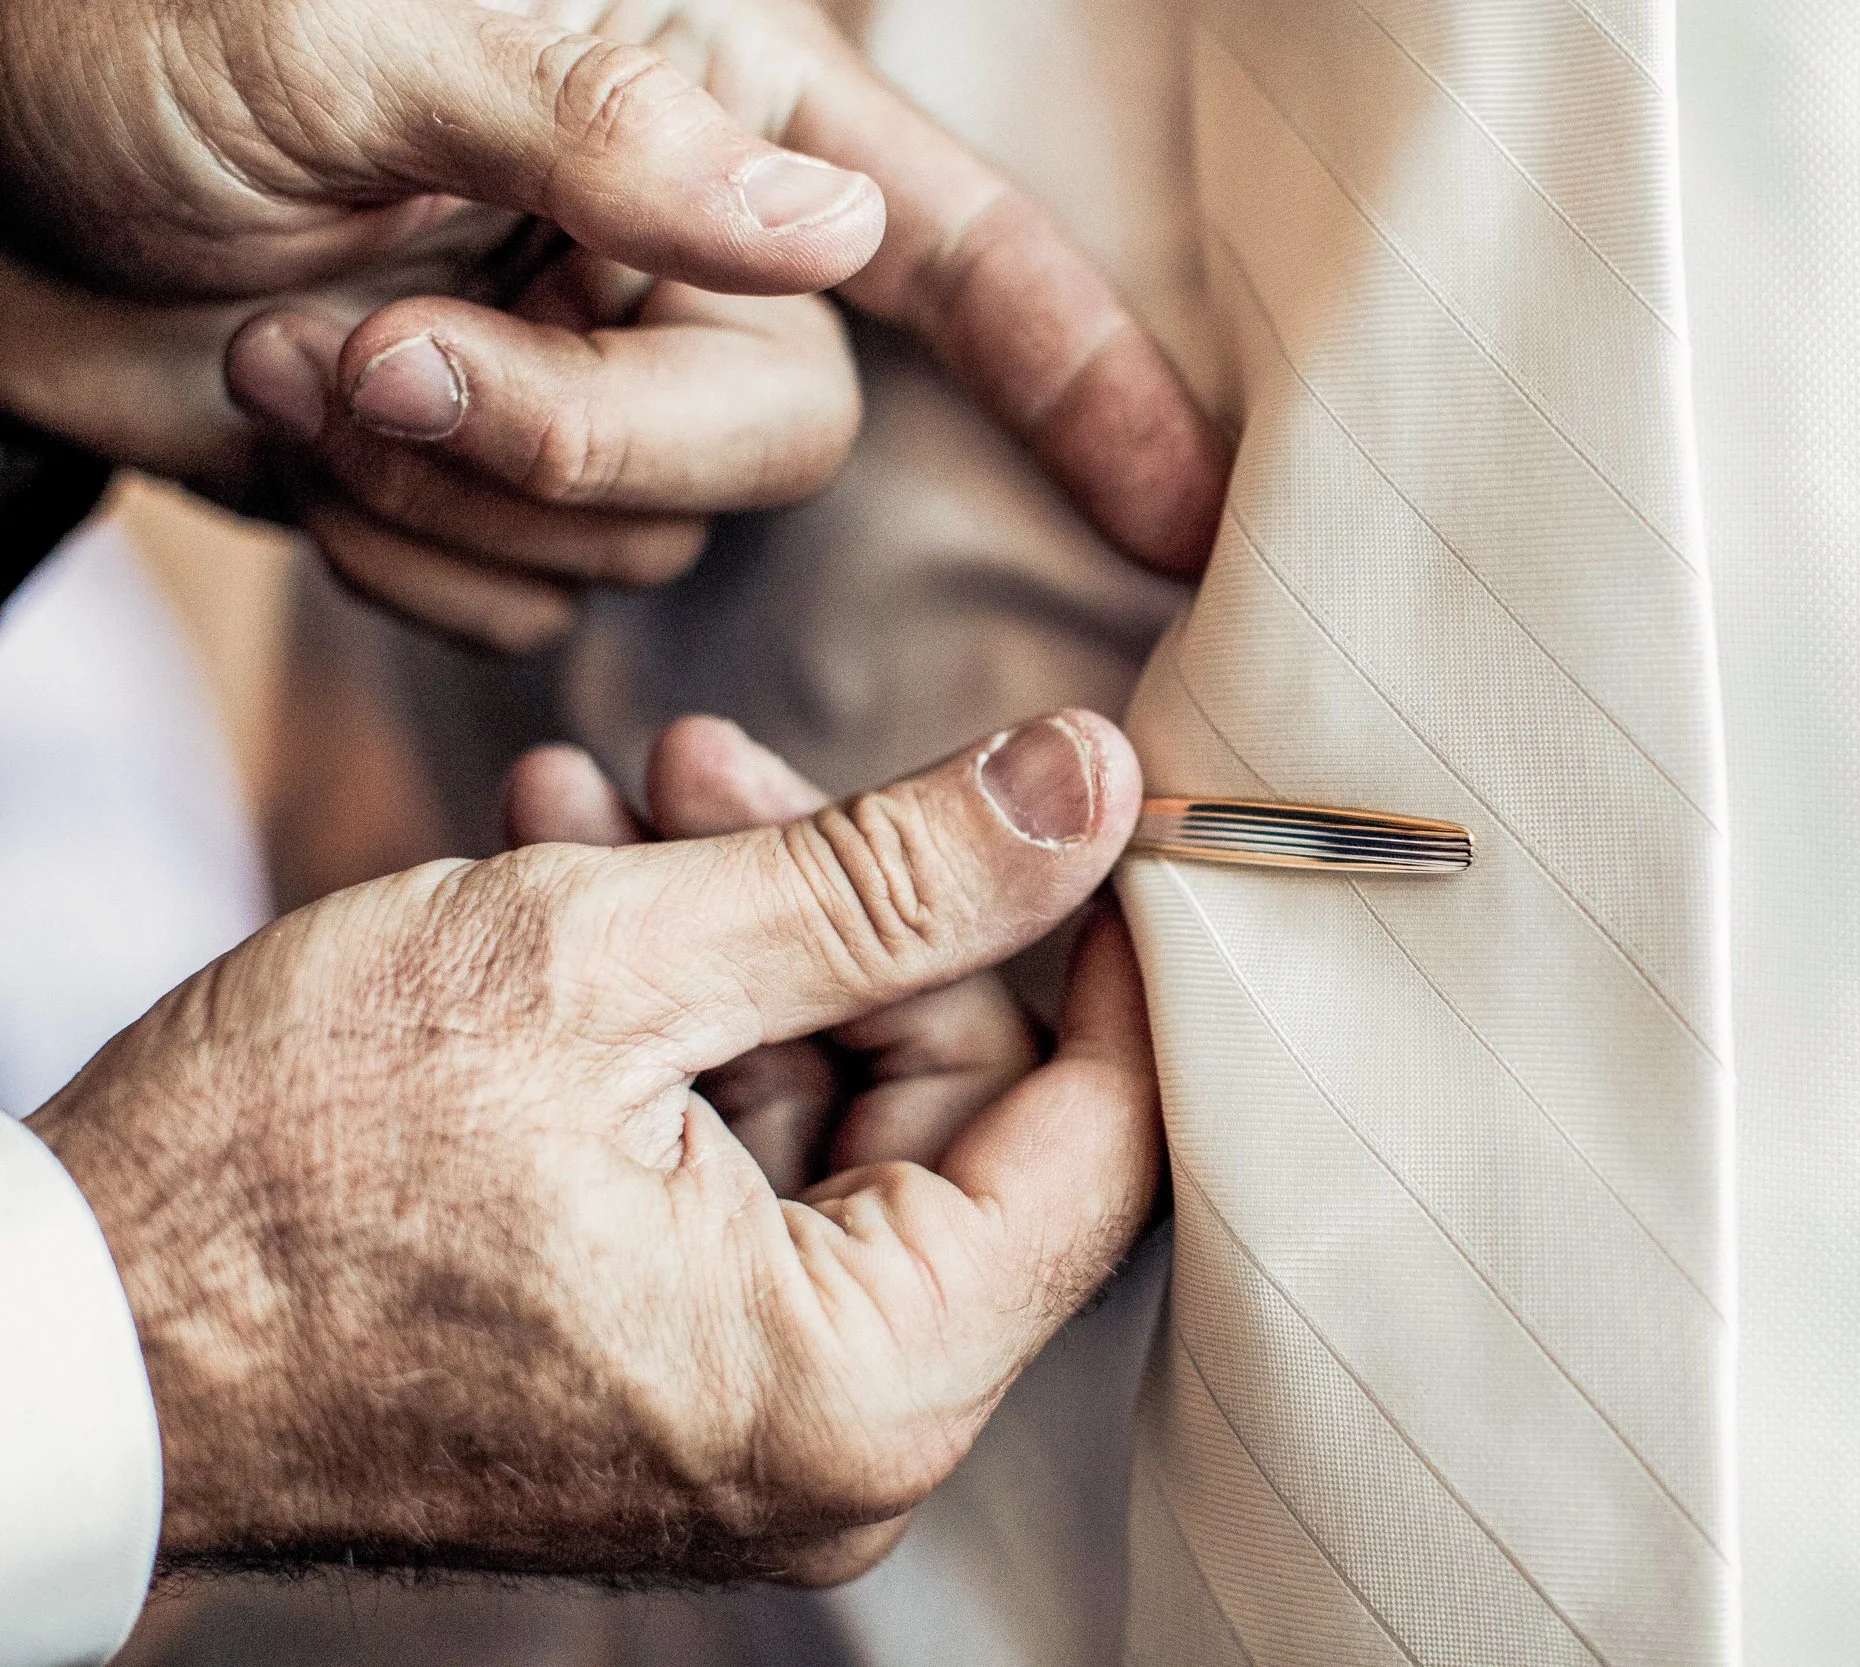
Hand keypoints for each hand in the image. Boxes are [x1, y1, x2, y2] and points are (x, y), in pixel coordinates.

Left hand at [0, 0, 1226, 647]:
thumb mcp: (362, 34)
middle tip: (384, 354)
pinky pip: (518, 607)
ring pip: (636, 546)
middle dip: (575, 433)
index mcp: (705, 109)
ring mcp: (583, 387)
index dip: (1084, 373)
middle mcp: (675, 254)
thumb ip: (606, 124)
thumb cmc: (137, 24)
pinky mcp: (483, 499)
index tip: (1184, 514)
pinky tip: (307, 442)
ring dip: (451, 488)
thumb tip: (826, 233)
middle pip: (774, 439)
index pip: (955, 245)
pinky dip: (399, 556)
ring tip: (297, 360)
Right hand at [27, 709, 1162, 1581]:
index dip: (1094, 941)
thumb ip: (887, 875)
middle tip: (714, 762)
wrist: (58, 1341)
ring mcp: (751, 1422)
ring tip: (606, 800)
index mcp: (864, 1380)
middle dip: (850, 909)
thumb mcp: (610, 961)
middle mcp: (839, 1442)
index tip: (1053, 798)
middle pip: (961, 1112)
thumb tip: (1093, 786)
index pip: (1103, 1135)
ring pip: (839, 1118)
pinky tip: (577, 881)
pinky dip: (681, 1031)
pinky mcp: (668, 1381)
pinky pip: (743, 1175)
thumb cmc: (285, 1177)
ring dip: (742, 936)